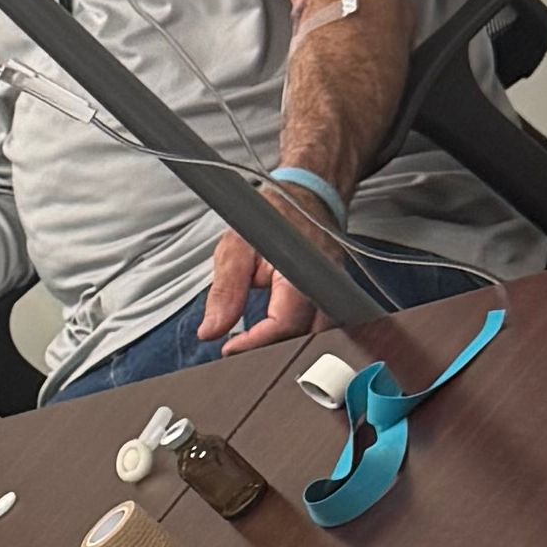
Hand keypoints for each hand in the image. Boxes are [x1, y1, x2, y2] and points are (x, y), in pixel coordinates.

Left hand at [194, 197, 328, 352]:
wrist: (306, 197)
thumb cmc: (273, 216)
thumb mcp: (236, 247)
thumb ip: (225, 292)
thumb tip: (210, 331)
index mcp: (301, 269)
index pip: (285, 325)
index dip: (256, 343)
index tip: (229, 349)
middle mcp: (326, 283)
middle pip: (305, 337)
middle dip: (272, 350)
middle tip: (241, 349)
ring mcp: (336, 291)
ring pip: (317, 336)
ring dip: (287, 344)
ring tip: (256, 342)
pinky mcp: (336, 296)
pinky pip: (322, 326)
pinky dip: (299, 334)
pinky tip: (277, 335)